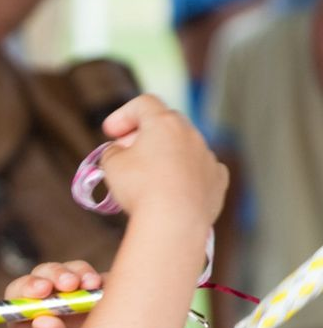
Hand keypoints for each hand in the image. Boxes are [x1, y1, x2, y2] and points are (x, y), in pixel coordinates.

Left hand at [5, 259, 101, 327]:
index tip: (41, 291)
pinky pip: (103, 283)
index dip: (27, 287)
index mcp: (25, 321)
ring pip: (75, 273)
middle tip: (68, 285)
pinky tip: (108, 289)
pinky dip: (106, 282)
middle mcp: (48, 305)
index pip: (18, 295)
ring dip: (82, 274)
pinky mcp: (98, 300)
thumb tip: (44, 321)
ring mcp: (73, 300)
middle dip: (56, 275)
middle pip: (46, 277)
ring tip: (91, 285)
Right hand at [100, 93, 228, 227]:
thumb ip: (113, 152)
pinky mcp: (217, 180)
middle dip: (144, 135)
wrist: (174, 223)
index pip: (143, 104)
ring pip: (185, 148)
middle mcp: (190, 134)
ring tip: (149, 178)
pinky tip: (175, 190)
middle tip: (127, 152)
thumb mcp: (112, 166)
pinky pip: (201, 171)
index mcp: (164, 123)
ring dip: (166, 156)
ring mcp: (207, 157)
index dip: (123, 115)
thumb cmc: (141, 190)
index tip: (110, 132)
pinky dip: (187, 176)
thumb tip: (118, 152)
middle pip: (166, 124)